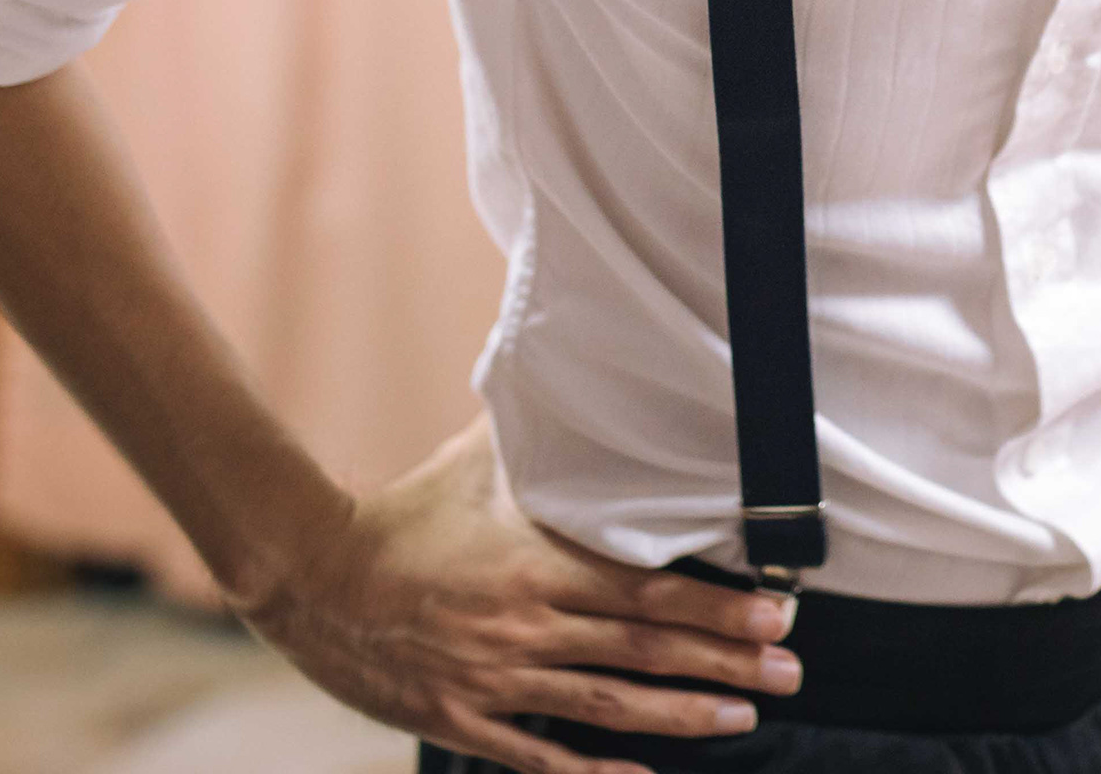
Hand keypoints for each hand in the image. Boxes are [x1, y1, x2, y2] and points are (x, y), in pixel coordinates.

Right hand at [235, 415, 801, 773]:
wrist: (311, 575)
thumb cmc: (404, 514)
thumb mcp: (475, 463)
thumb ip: (540, 437)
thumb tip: (580, 367)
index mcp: (537, 565)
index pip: (648, 592)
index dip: (718, 608)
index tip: (777, 616)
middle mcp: (526, 627)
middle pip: (645, 650)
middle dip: (725, 663)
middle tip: (789, 672)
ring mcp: (495, 680)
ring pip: (606, 705)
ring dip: (681, 714)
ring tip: (742, 716)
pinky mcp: (462, 718)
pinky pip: (537, 756)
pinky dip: (592, 772)